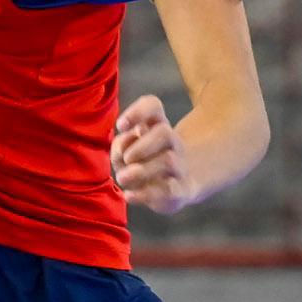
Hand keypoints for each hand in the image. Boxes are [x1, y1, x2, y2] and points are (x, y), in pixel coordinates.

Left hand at [111, 95, 192, 213]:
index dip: (139, 111)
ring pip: (169, 160)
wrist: (177, 188)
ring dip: (141, 170)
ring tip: (122, 178)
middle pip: (164, 132)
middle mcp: (172, 143)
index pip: (153, 106)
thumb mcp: (126, 151)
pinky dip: (145, 194)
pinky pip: (169, 191)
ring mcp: (180, 167)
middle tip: (126, 159)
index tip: (120, 125)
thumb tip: (122, 152)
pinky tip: (128, 195)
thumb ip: (120, 146)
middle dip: (142, 146)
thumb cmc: (142, 163)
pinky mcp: (181, 191)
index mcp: (157, 126)